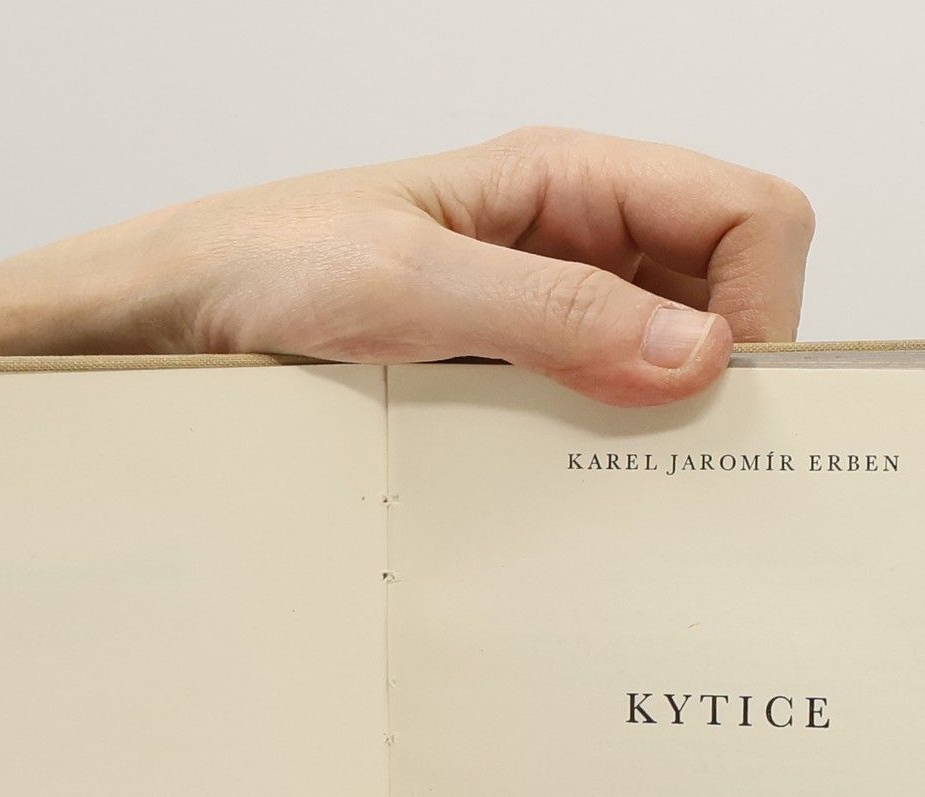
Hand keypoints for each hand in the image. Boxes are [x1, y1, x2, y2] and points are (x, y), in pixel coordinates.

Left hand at [0, 126, 814, 405]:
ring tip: (612, 482)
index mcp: (569, 181)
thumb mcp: (408, 284)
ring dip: (658, 423)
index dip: (764, 306)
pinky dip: (600, 450)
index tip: (715, 396)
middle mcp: (572, 240)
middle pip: (726, 293)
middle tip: (675, 457)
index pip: (751, 216)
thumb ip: (555, 312)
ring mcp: (541, 311)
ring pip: (667, 362)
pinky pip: (594, 408)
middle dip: (724, 376)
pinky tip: (560, 488)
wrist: (160, 322)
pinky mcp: (503, 374)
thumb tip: (698, 357)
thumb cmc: (259, 269)